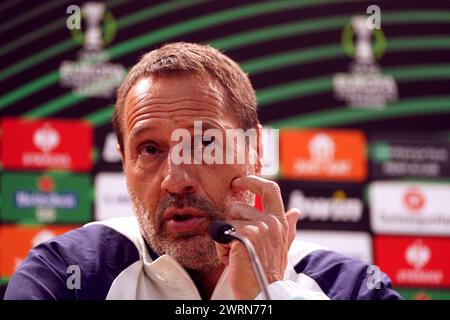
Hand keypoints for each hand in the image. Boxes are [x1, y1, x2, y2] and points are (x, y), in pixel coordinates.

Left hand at [213, 175, 299, 298]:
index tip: (237, 182)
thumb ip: (288, 229)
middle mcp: (271, 222)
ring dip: (226, 240)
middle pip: (238, 207)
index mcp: (280, 222)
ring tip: (237, 255)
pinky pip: (220, 234)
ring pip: (227, 221)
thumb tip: (296, 212)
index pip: (270, 189)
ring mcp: (259, 227)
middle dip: (231, 225)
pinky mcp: (245, 234)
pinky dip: (221, 250)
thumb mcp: (281, 247)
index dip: (252, 180)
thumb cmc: (268, 272)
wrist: (263, 293)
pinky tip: (232, 260)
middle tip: (239, 247)